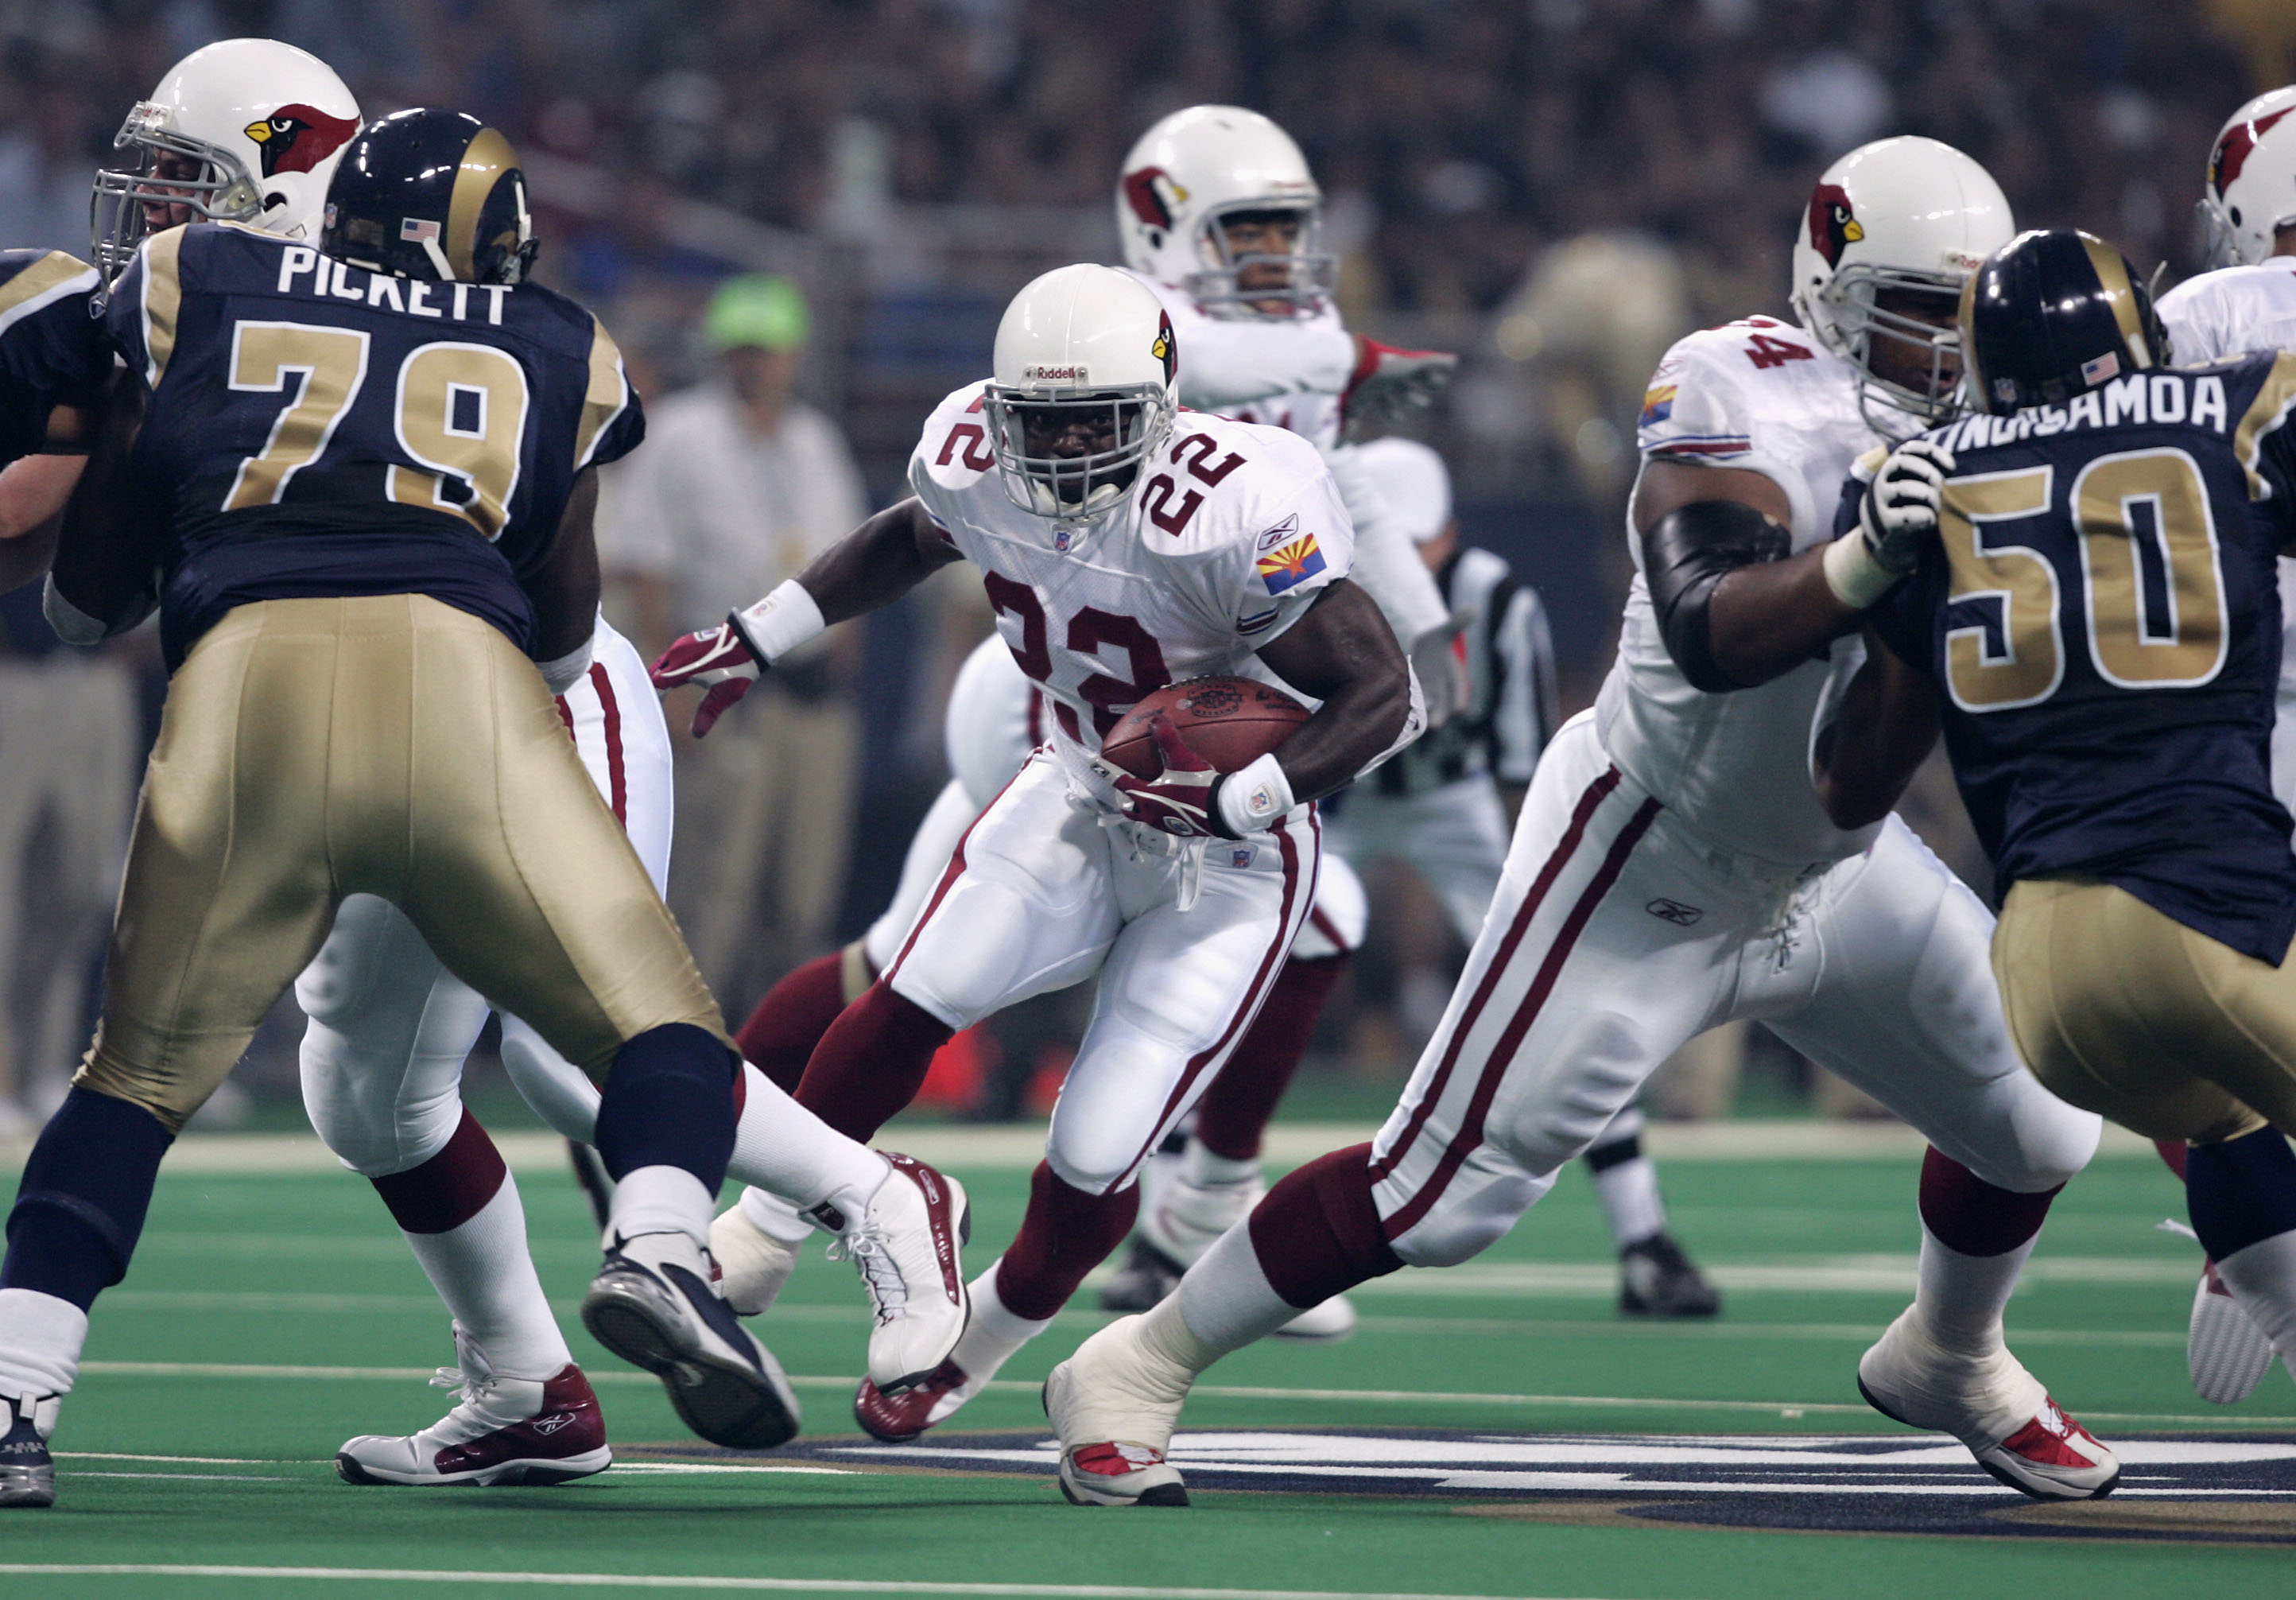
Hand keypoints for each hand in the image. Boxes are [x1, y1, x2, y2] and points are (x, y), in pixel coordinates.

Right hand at [650, 620, 765, 736]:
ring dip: (657, 678)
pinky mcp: (687, 641)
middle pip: (653, 673)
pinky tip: (670, 678)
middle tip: (647, 705)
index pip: (656, 684)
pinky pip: (669, 657)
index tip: (650, 712)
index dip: (651, 698)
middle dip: (649, 688)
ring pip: (661, 664)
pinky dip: (665, 669)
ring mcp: (681, 645)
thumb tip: (696, 734)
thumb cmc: (739, 667)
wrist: (750, 639)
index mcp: (682, 667)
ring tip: (655, 694)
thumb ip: (708, 714)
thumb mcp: (724, 695)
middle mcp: (677, 653)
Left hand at [1092, 716, 1224, 837]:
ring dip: (1146, 807)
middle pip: (1130, 809)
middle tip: (1129, 787)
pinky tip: (1176, 803)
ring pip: (1148, 817)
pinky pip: (1167, 820)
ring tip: (1153, 795)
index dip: (1107, 772)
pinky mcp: (1183, 830)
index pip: (1121, 782)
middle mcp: (1151, 814)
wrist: (1222, 811)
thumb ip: (1167, 738)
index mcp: (1145, 797)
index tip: (1095, 765)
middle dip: (1127, 799)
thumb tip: (1156, 720)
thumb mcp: (1181, 759)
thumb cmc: (1197, 786)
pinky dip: (1166, 812)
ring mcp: (1166, 824)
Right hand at [1343, 337, 1456, 439]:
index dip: (1392, 412)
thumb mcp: (1352, 407)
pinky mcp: (1414, 362)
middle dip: (1415, 400)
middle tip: (1423, 403)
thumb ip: (1349, 424)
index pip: (1386, 403)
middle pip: (1407, 391)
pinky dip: (1444, 362)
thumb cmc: (1355, 385)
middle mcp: (1391, 380)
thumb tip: (1339, 443)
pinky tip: (1454, 361)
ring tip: (1439, 383)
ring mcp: (1404, 370)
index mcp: (1377, 390)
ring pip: (1423, 378)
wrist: (1359, 364)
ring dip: (1432, 382)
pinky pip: (1434, 361)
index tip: (1397, 417)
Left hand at [1410, 613, 1471, 729]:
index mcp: (1453, 676)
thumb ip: (1456, 623)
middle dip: (1440, 715)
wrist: (1421, 647)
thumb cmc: (1436, 639)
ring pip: (1426, 710)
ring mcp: (1427, 694)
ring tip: (1413, 725)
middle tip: (1434, 725)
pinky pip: (1411, 707)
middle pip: (1443, 705)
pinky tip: (1397, 717)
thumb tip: (1473, 610)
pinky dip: (1407, 712)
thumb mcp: (1444, 631)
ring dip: (1420, 717)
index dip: (1460, 698)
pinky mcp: (1413, 696)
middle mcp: (1442, 689)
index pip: (1460, 689)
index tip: (1460, 708)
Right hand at [1857, 438, 1954, 574]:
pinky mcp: (1884, 524)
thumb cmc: (1912, 512)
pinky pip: (1905, 515)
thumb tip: (1954, 469)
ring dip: (1928, 494)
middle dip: (1927, 470)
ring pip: (1903, 487)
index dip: (1930, 452)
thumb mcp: (1917, 491)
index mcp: (1892, 472)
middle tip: (1941, 485)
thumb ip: (1929, 477)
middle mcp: (1881, 482)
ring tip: (1937, 506)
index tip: (1952, 466)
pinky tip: (1930, 520)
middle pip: (1900, 462)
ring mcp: (1879, 503)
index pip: (1908, 449)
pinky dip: (1924, 516)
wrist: (1891, 547)